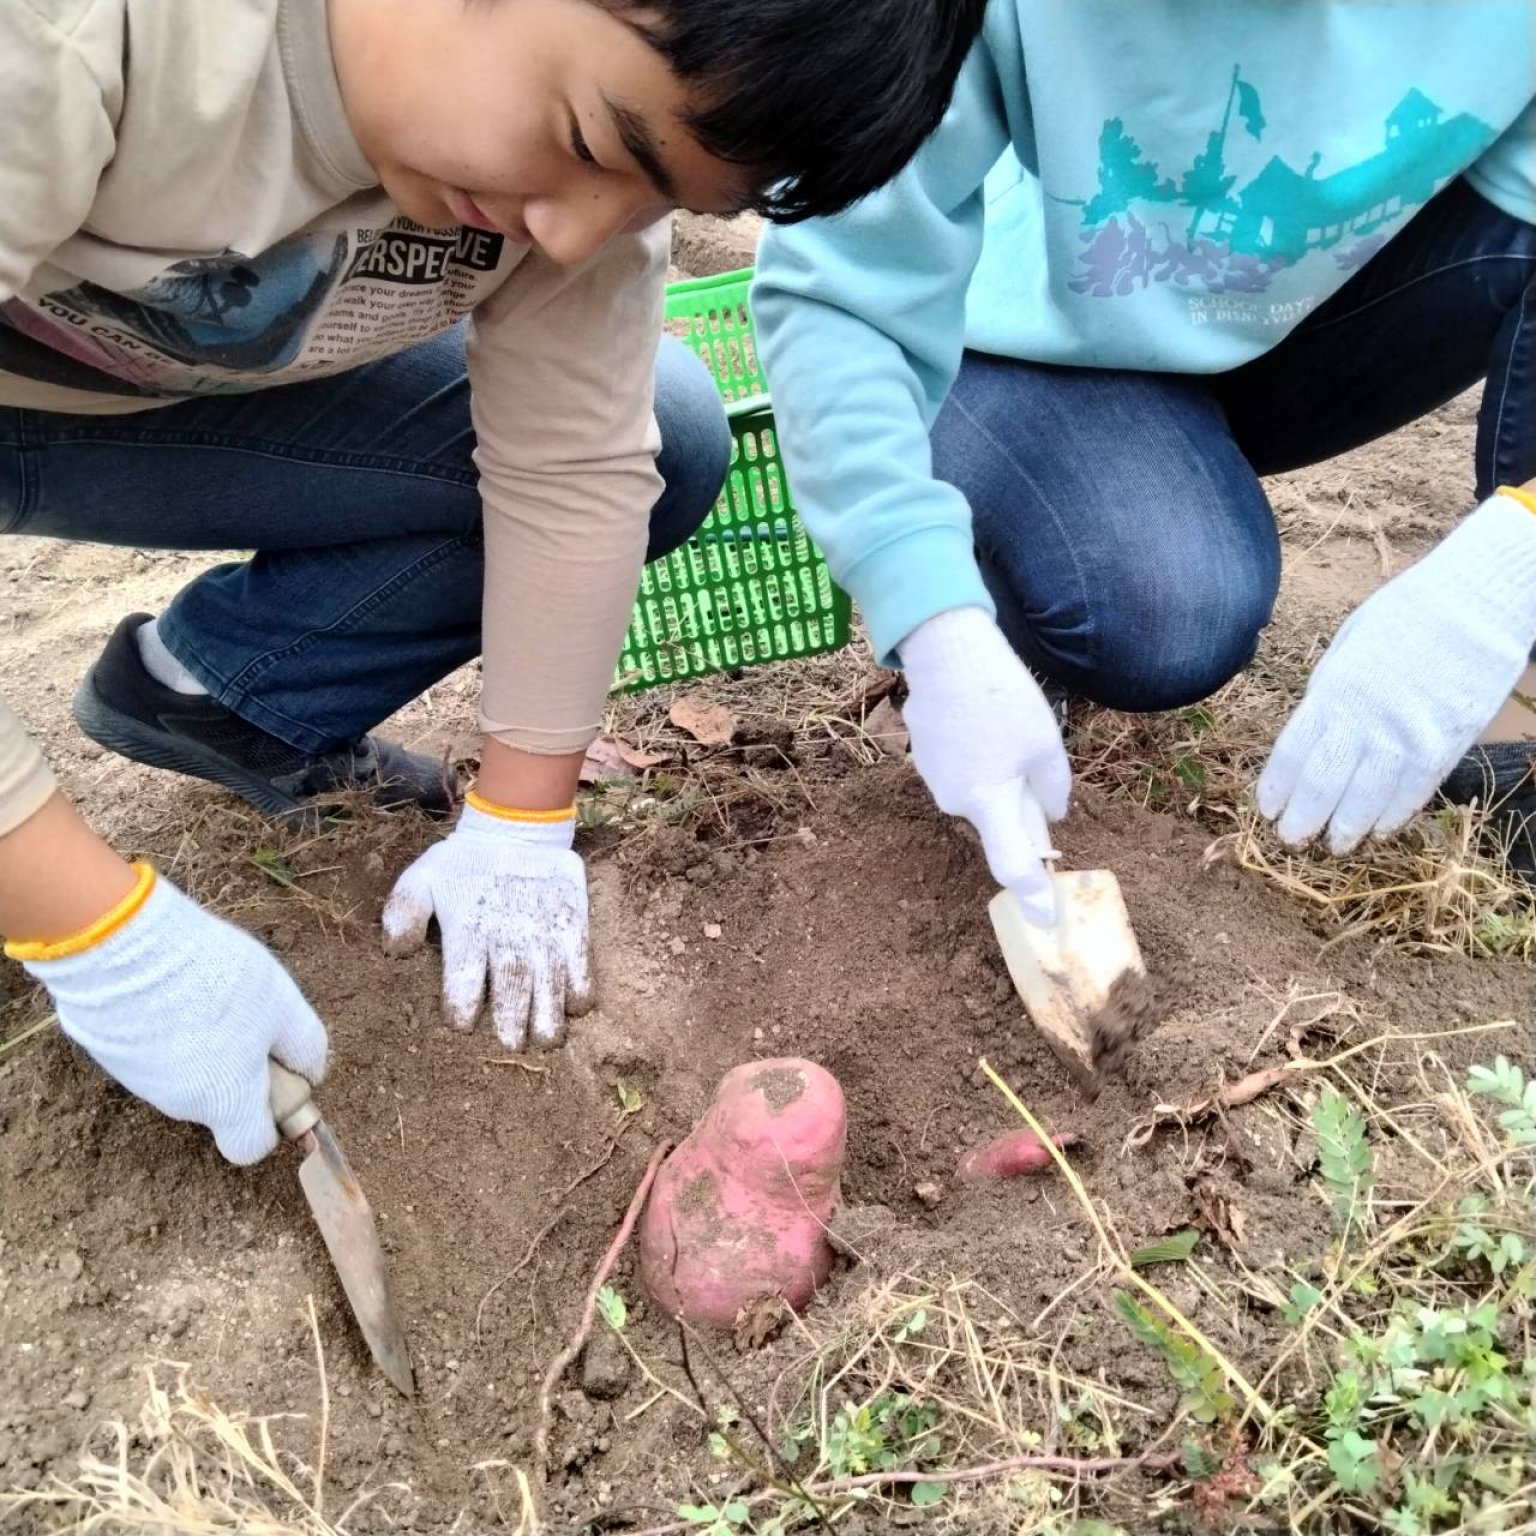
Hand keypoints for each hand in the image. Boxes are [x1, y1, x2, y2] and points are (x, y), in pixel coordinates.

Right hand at [10, 867, 327, 1163]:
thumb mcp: (283, 1006)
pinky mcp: (110, 1052)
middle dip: (240, 1069)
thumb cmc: (214, 980)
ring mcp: (139, 1080)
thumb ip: (305, 1047)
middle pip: (222, 1101)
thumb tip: (311, 1074)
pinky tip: (171, 989)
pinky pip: (155, 1050)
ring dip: (204, 1045)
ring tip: (205, 992)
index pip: (250, 1146)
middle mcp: (179, 1104)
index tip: (280, 1077)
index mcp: (225, 1102)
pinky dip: (168, 1029)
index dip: (271, 1119)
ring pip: (189, 1073)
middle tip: (246, 1016)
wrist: (123, 948)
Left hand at [382, 798, 592, 1047]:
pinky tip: (575, 1006)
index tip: (463, 1024)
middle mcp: (507, 933)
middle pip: (510, 986)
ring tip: (547, 1040)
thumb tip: (396, 952)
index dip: (461, 1007)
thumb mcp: (423, 878)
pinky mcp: (572, 920)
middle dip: (511, 1020)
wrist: (516, 826)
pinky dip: (580, 984)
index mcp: (467, 928)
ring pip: (548, 978)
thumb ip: (403, 912)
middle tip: (512, 1045)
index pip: (462, 979)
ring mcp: (544, 928)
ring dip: (548, 1013)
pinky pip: (580, 959)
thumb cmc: (465, 862)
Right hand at [899, 606, 1070, 923]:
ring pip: (978, 789)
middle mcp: (955, 800)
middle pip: (996, 817)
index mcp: (988, 803)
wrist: (944, 650)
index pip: (1013, 865)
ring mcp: (933, 777)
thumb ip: (1052, 789)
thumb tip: (1051, 815)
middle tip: (1034, 760)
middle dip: (1019, 804)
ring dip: (996, 773)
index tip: (1045, 921)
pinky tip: (980, 716)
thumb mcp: (1046, 744)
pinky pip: (960, 766)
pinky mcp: (923, 753)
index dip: (1033, 895)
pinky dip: (975, 752)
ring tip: (1004, 724)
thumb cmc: (1000, 697)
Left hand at [1259, 490, 1535, 851]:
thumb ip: (1328, 694)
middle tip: (1291, 839)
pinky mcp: (1447, 744)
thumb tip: (1312, 733)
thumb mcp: (1348, 646)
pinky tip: (1378, 830)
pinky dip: (1392, 816)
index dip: (1277, 790)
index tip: (1267, 810)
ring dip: (1346, 828)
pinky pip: (1413, 792)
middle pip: (1323, 786)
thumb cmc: (1407, 615)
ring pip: (1367, 800)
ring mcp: (1408, 736)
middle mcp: (1365, 720)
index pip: (1292, 755)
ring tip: (1334, 844)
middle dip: (1303, 819)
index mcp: (1332, 691)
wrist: (1478, 601)